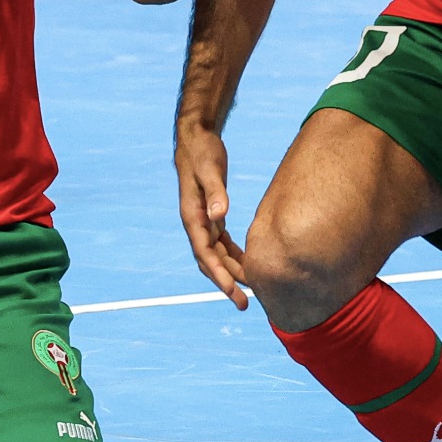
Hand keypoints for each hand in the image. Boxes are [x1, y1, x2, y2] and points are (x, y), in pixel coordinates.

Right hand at [173, 122, 248, 307]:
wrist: (195, 138)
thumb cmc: (202, 152)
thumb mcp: (209, 169)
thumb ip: (215, 192)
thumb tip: (218, 215)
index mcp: (192, 216)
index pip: (205, 253)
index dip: (219, 274)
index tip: (233, 291)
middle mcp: (195, 222)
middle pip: (209, 261)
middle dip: (225, 283)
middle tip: (245, 304)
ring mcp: (202, 220)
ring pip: (215, 255)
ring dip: (230, 273)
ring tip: (250, 291)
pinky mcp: (211, 215)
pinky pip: (220, 243)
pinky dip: (232, 256)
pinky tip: (247, 263)